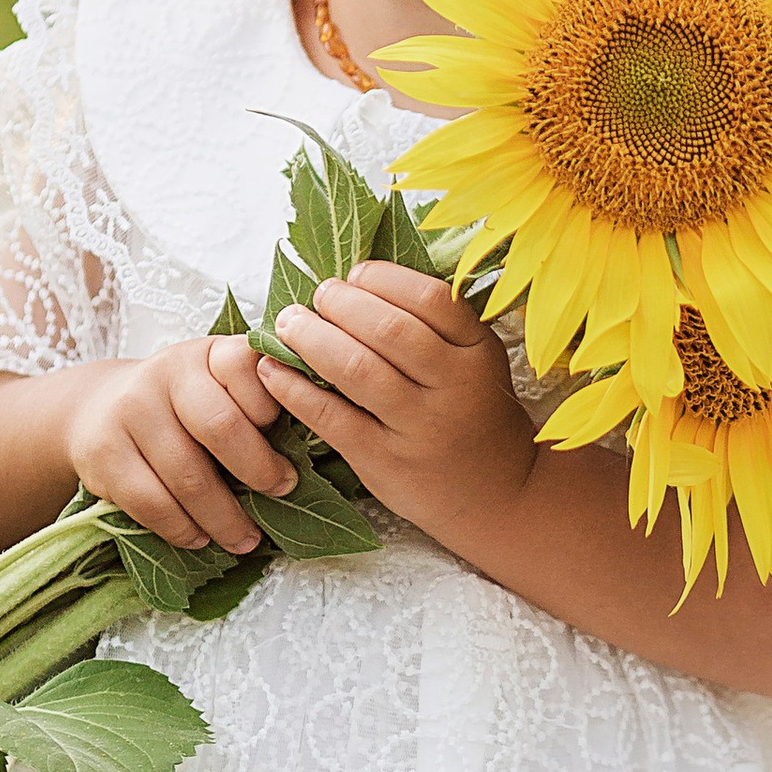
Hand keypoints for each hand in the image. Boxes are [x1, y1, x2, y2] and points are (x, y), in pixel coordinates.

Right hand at [64, 332, 298, 552]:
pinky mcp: (103, 453)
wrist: (96, 408)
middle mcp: (165, 374)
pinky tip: (199, 539)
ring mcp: (129, 412)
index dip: (274, 408)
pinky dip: (181, 529)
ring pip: (186, 475)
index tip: (289, 439)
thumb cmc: (179, 404)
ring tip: (245, 539)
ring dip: (223, 517)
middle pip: (220, 427)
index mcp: (206, 354)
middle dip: (258, 470)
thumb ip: (259, 397)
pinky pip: (150, 502)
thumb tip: (322, 434)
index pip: (249, 370)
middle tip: (281, 493)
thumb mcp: (218, 383)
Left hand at [261, 264, 537, 549]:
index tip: (356, 275)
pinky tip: (273, 371)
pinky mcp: (385, 461)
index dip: (384, 278)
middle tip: (317, 296)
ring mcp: (419, 427)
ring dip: (312, 338)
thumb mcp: (476, 362)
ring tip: (289, 324)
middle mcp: (454, 388)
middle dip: (341, 304)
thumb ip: (436, 324)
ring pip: (357, 369)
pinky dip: (295, 389)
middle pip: (389, 330)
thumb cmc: (473, 414)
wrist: (498, 497)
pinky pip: (332, 417)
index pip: (430, 298)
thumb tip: (358, 280)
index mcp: (478, 352)